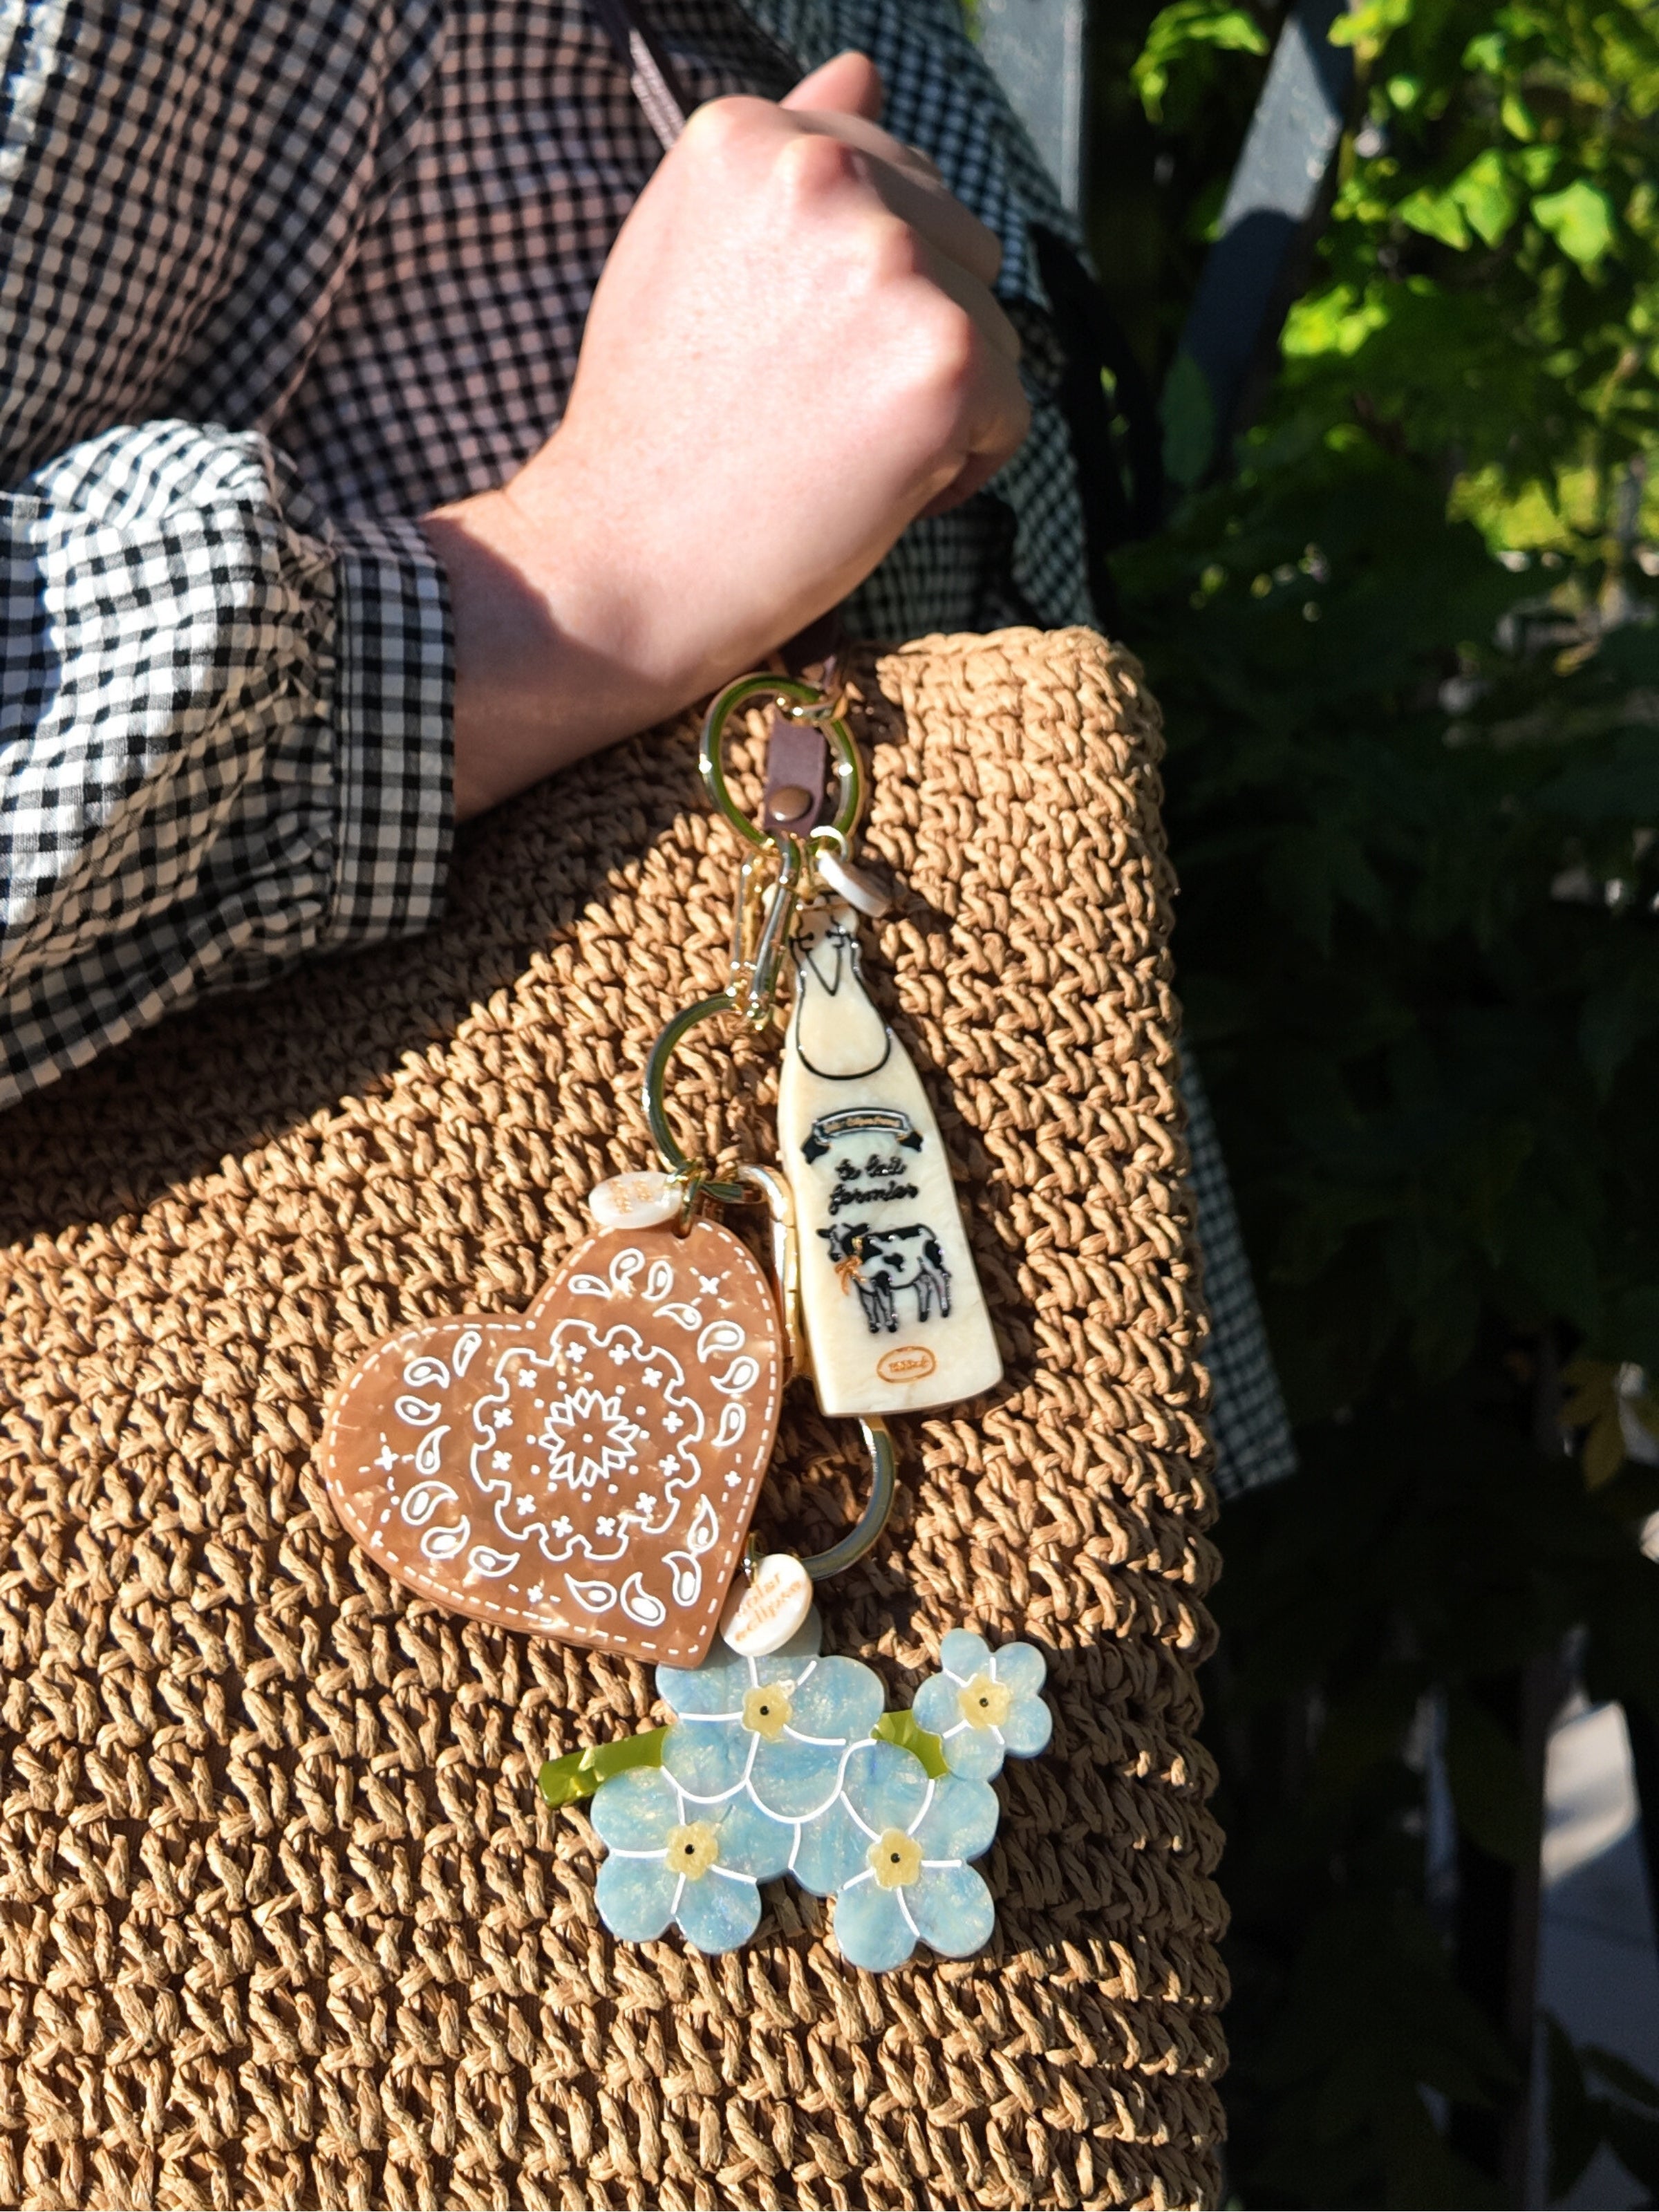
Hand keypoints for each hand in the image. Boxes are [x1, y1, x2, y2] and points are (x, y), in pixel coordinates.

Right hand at [422, 52, 1029, 818]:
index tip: (792, 357)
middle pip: (957, 246)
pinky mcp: (946, 360)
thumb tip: (864, 69)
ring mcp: (891, 262)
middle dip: (909, 334)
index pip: (892, 179)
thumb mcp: (685, 253)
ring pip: (992, 329)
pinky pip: (1012, 412)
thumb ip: (780, 159)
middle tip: (810, 416)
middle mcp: (823, 172)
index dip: (860, 290)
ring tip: (834, 453)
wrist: (622, 561)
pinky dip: (964, 467)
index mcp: (748, 133)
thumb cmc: (649, 428)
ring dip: (935, 403)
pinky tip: (875, 492)